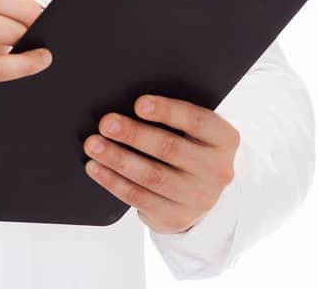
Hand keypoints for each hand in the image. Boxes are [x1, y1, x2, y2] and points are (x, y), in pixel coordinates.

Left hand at [83, 95, 239, 232]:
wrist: (198, 192)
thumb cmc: (186, 146)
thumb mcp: (190, 130)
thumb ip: (170, 116)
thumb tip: (125, 100)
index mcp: (224, 140)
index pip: (198, 121)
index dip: (168, 111)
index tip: (139, 104)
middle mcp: (217, 170)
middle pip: (170, 149)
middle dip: (134, 134)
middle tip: (106, 123)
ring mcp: (199, 198)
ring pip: (152, 176)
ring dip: (118, 159)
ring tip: (94, 145)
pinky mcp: (176, 217)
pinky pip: (140, 198)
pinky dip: (113, 181)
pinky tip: (96, 168)